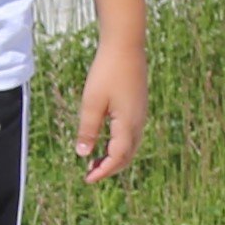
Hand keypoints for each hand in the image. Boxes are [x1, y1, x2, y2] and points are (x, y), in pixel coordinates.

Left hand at [71, 28, 145, 183]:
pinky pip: (131, 134)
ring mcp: (140, 114)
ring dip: (114, 156)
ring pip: (130, 146)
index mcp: (127, 124)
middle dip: (109, 167)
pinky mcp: (138, 106)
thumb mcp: (92, 103)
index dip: (102, 171)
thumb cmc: (107, 72)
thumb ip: (88, 130)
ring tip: (95, 160)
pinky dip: (119, 144)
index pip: (117, 158)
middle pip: (126, 156)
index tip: (87, 179)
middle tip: (90, 173)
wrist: (126, 45)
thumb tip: (83, 155)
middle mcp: (138, 123)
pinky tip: (106, 139)